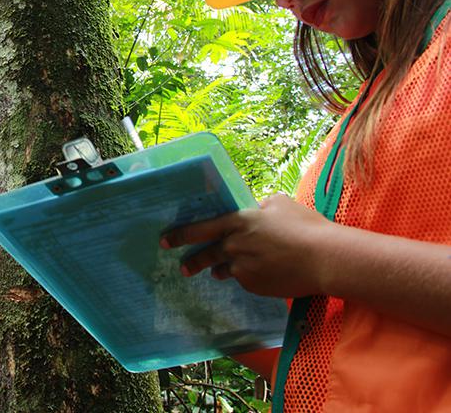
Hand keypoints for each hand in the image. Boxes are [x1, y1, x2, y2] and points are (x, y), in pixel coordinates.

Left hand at [159, 194, 330, 297]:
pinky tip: (259, 274)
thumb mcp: (280, 203)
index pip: (200, 229)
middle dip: (192, 262)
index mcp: (238, 222)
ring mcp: (242, 268)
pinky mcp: (254, 286)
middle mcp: (234, 246)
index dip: (180, 235)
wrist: (325, 259)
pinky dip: (247, 277)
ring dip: (221, 270)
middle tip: (183, 267)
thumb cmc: (305, 227)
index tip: (165, 240)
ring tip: (218, 272)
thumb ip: (260, 206)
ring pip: (225, 270)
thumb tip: (255, 208)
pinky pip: (244, 281)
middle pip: (206, 255)